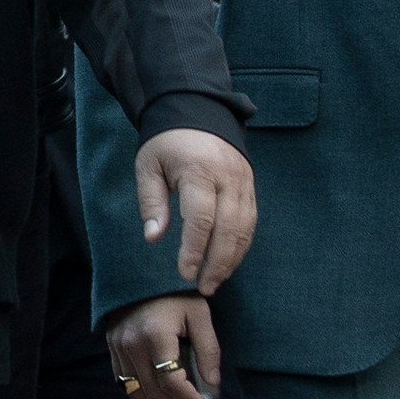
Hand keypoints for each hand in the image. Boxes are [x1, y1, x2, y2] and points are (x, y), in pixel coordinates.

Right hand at [102, 294, 223, 398]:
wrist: (139, 270)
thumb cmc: (174, 291)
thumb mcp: (199, 314)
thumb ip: (208, 349)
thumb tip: (213, 384)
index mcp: (156, 336)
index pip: (172, 384)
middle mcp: (132, 345)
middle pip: (154, 394)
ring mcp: (118, 348)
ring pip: (137, 393)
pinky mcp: (112, 348)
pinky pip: (124, 383)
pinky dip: (143, 397)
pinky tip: (161, 398)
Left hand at [133, 127, 257, 292]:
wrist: (197, 111)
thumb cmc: (166, 142)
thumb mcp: (148, 165)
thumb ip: (151, 202)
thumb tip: (153, 238)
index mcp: (199, 171)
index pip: (201, 218)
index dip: (194, 249)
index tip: (184, 272)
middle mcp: (228, 178)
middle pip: (229, 229)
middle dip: (217, 262)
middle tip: (203, 287)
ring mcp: (244, 182)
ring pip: (245, 228)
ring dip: (232, 259)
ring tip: (216, 281)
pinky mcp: (251, 186)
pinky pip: (251, 221)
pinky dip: (241, 244)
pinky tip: (228, 261)